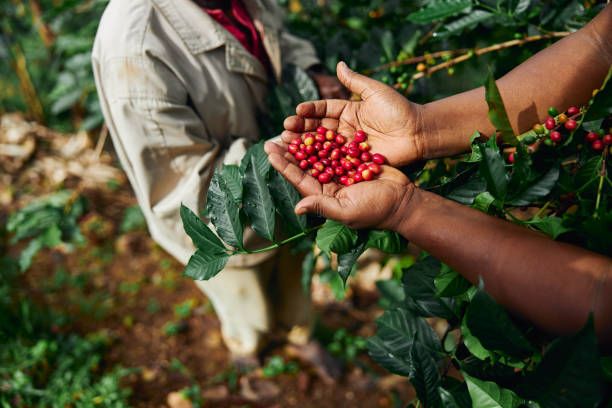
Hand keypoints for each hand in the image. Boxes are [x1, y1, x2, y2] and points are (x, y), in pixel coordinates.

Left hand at [264, 141, 414, 230]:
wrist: (403, 200)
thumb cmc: (376, 210)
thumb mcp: (347, 211)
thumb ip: (322, 206)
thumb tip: (297, 208)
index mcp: (324, 195)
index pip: (298, 178)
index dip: (283, 165)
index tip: (270, 150)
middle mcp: (329, 183)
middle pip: (304, 164)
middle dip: (289, 151)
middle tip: (275, 135)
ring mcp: (341, 172)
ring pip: (318, 154)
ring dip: (305, 142)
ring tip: (291, 127)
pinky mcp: (353, 161)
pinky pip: (336, 148)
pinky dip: (325, 138)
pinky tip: (315, 125)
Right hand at [284, 61, 424, 165]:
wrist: (418, 132)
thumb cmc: (399, 109)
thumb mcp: (376, 91)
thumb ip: (355, 81)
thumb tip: (339, 64)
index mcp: (348, 111)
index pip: (324, 110)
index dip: (309, 111)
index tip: (296, 111)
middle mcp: (345, 129)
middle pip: (318, 129)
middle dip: (301, 129)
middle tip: (285, 130)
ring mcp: (348, 147)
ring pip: (322, 146)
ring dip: (305, 146)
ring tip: (288, 144)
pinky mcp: (354, 162)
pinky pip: (335, 161)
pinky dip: (320, 162)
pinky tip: (305, 162)